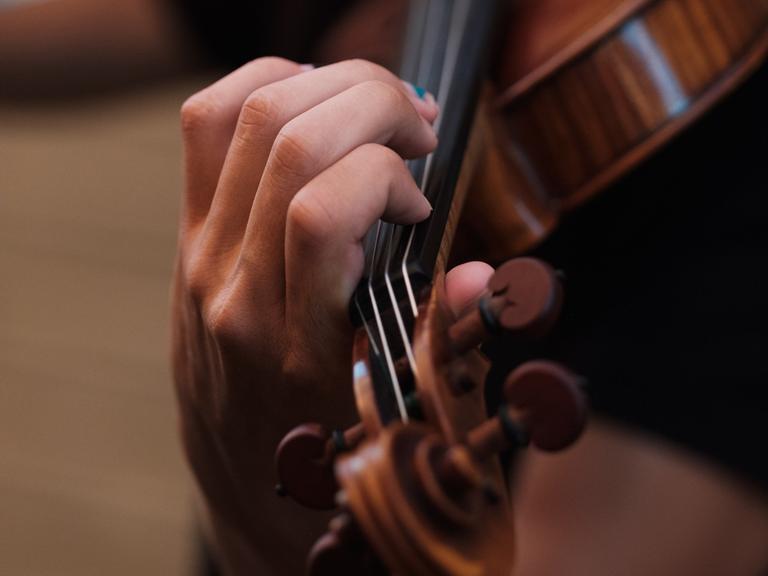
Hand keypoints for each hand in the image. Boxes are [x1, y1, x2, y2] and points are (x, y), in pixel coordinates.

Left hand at [171, 57, 492, 574]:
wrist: (246, 474)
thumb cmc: (328, 443)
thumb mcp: (400, 408)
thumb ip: (443, 338)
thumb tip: (481, 276)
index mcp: (298, 342)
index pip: (321, 211)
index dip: (388, 177)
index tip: (421, 201)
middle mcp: (237, 289)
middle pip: (288, 141)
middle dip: (373, 102)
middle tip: (419, 127)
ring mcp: (204, 255)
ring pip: (247, 117)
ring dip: (328, 85)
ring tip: (379, 107)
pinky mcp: (191, 234)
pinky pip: (208, 125)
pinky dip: (266, 84)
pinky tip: (316, 98)